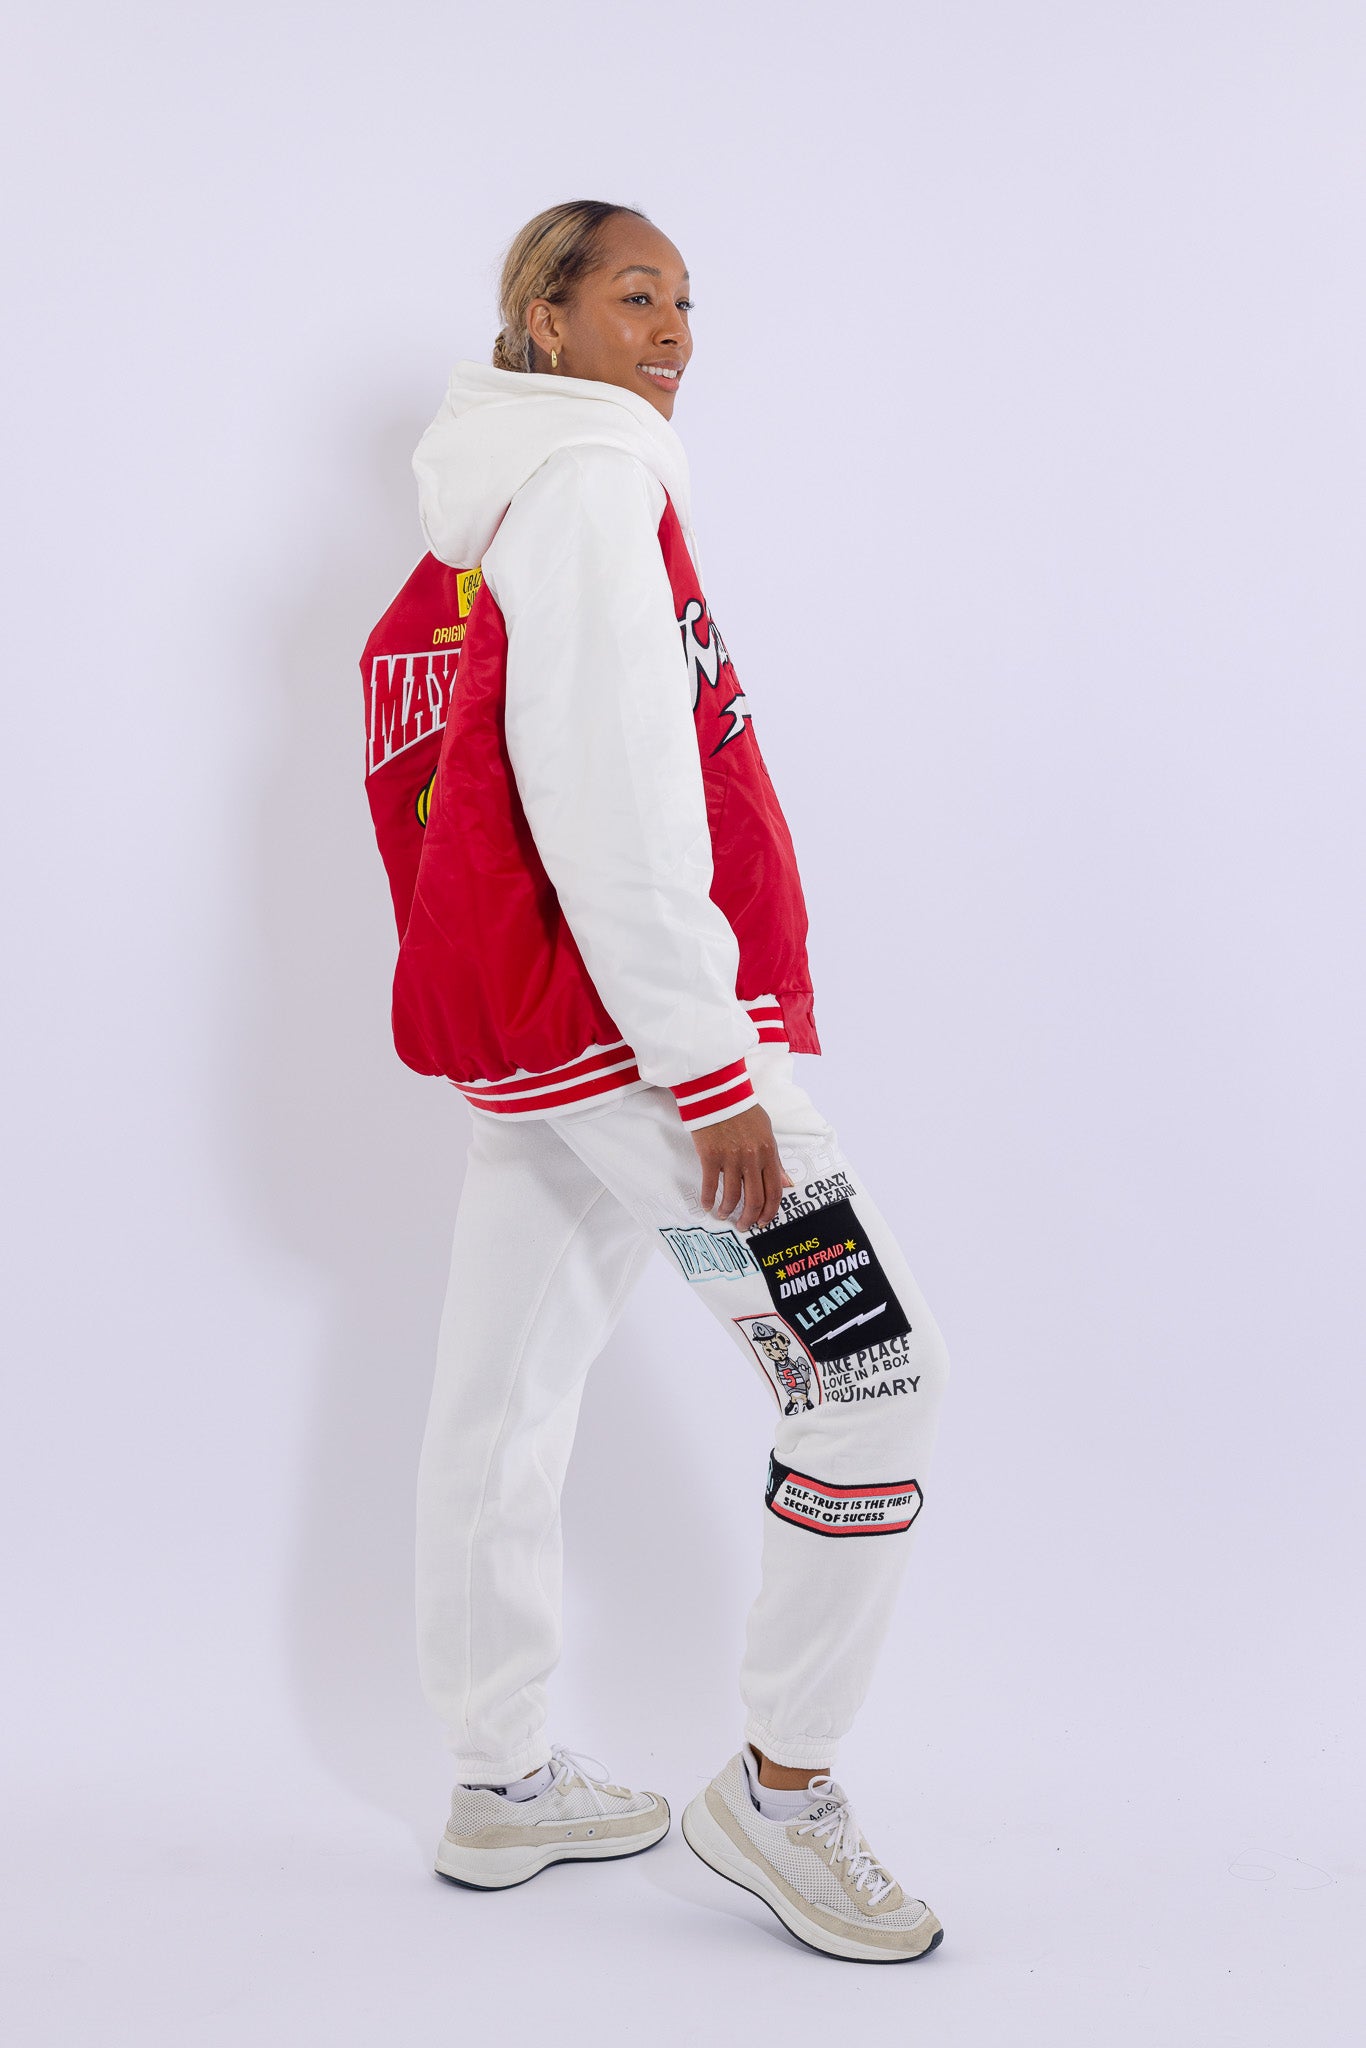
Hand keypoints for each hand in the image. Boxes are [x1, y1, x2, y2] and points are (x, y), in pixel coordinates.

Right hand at [691, 1102, 792, 1231]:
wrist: (718, 1093)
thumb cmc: (743, 1111)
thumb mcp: (767, 1133)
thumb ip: (776, 1160)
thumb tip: (787, 1183)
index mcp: (769, 1153)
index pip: (775, 1190)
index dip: (770, 1211)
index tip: (764, 1221)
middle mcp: (752, 1158)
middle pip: (754, 1199)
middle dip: (749, 1218)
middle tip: (743, 1225)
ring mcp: (731, 1158)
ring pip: (732, 1196)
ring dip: (727, 1210)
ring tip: (723, 1215)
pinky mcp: (710, 1156)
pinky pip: (710, 1185)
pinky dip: (709, 1199)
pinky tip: (707, 1205)